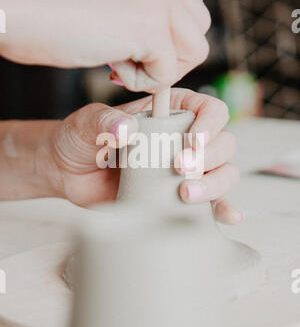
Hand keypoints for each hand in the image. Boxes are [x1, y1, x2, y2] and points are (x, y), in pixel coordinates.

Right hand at [0, 0, 209, 91]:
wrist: (7, 6)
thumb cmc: (41, 5)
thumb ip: (134, 0)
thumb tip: (158, 36)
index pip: (188, 2)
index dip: (167, 35)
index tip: (132, 48)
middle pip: (197, 26)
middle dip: (170, 54)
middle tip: (129, 62)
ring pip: (195, 48)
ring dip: (161, 68)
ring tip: (121, 66)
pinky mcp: (148, 23)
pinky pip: (168, 71)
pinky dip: (144, 83)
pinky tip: (112, 71)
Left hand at [47, 89, 241, 224]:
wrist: (68, 174)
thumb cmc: (80, 139)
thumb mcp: (87, 123)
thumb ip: (104, 121)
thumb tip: (126, 129)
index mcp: (170, 112)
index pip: (207, 109)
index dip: (210, 123)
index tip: (194, 139)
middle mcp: (184, 139)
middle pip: (223, 143)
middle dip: (210, 156)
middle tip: (180, 168)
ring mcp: (184, 170)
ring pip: (224, 172)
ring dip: (216, 184)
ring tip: (186, 194)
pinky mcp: (178, 198)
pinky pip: (211, 203)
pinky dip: (224, 209)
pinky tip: (229, 217)